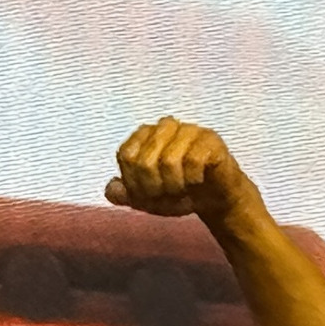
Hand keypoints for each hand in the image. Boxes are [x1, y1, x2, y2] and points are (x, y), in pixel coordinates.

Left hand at [107, 118, 255, 222]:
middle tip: (169, 194)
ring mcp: (188, 129)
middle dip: (155, 189)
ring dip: (176, 187)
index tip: (149, 193)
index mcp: (144, 135)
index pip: (126, 156)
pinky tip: (199, 181)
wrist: (214, 199)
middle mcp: (164, 126)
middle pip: (145, 161)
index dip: (135, 183)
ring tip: (184, 189)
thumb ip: (124, 194)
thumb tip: (110, 190)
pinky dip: (193, 180)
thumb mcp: (146, 199)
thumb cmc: (180, 193)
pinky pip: (193, 161)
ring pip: (169, 161)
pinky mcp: (209, 138)